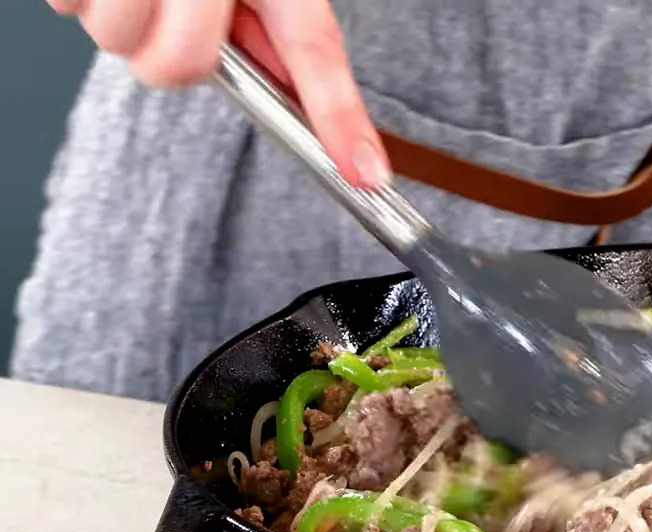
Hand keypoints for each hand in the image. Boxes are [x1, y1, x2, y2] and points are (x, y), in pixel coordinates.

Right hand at [46, 0, 389, 187]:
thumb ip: (275, 22)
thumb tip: (286, 87)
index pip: (313, 46)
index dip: (340, 115)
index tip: (365, 172)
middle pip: (175, 66)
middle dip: (172, 49)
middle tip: (176, 3)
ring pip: (112, 39)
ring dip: (120, 14)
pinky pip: (65, 4)